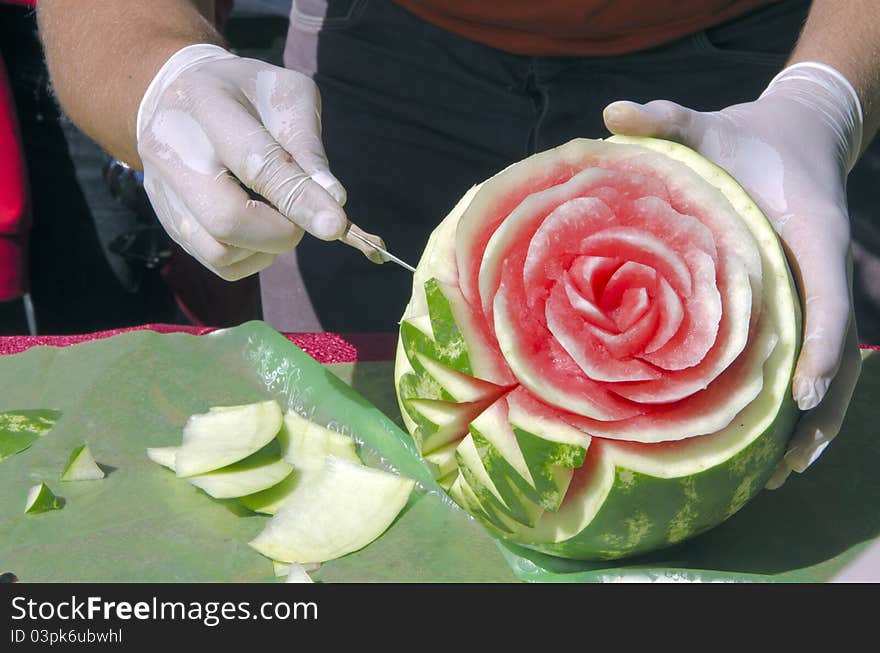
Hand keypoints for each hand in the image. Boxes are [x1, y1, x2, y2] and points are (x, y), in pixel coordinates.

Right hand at [136, 44, 347, 279]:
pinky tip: (258, 231)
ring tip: (278, 218)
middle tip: (301, 217)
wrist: (177, 94)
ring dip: (265, 248)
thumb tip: (333, 200)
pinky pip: (214, 261)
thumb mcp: (286, 95)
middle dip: (280, 232)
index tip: (336, 225)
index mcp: (207, 105)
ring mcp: (161, 189)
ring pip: (218, 251)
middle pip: (226, 220)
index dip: (299, 199)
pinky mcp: (165, 218)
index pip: (256, 164)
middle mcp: (171, 150)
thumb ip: (308, 145)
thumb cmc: (246, 93)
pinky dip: (249, 258)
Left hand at [602, 62, 863, 486]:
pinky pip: (809, 358)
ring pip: (831, 366)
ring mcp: (819, 291)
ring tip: (778, 476)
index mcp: (810, 231)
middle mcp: (823, 269)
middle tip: (786, 465)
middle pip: (839, 349)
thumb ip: (666, 118)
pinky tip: (770, 444)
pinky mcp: (804, 303)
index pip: (827, 294)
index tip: (803, 396)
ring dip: (812, 425)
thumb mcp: (705, 123)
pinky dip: (797, 403)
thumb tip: (610, 110)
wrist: (789, 137)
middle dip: (819, 412)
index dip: (822, 347)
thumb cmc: (742, 138)